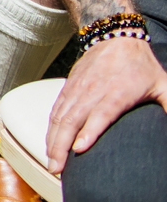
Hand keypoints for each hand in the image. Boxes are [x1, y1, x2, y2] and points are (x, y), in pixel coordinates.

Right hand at [48, 37, 166, 170]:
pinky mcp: (69, 87)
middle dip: (61, 145)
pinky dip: (50, 128)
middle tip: (58, 168)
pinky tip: (50, 142)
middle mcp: (92, 90)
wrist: (116, 36)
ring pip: (59, 116)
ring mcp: (78, 88)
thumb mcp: (163, 85)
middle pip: (71, 119)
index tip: (79, 150)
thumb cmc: (142, 65)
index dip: (89, 132)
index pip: (100, 114)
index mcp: (117, 92)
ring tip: (52, 161)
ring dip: (53, 140)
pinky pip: (55, 109)